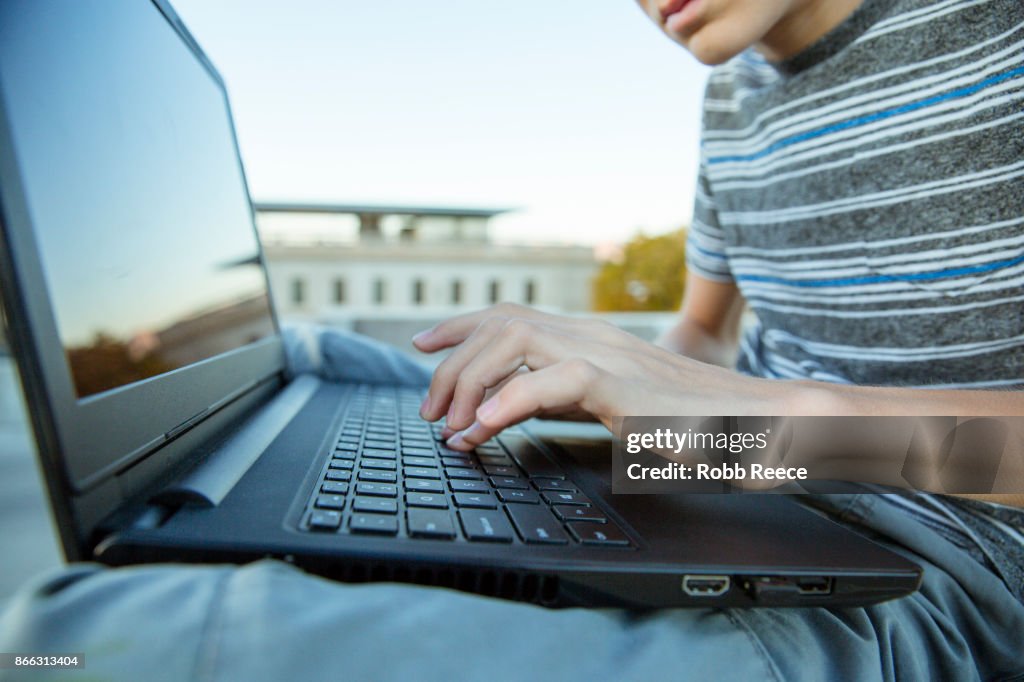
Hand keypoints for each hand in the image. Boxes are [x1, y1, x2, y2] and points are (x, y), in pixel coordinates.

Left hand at [412, 303, 778, 450]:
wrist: (758, 423)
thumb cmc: (692, 421)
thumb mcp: (616, 404)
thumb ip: (568, 398)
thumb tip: (514, 408)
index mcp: (591, 338)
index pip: (513, 313)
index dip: (461, 326)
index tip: (423, 347)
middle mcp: (593, 335)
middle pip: (502, 320)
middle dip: (452, 360)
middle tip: (428, 408)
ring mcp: (606, 353)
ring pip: (514, 338)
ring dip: (470, 379)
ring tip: (449, 424)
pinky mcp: (620, 383)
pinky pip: (548, 383)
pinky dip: (504, 405)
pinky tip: (482, 433)